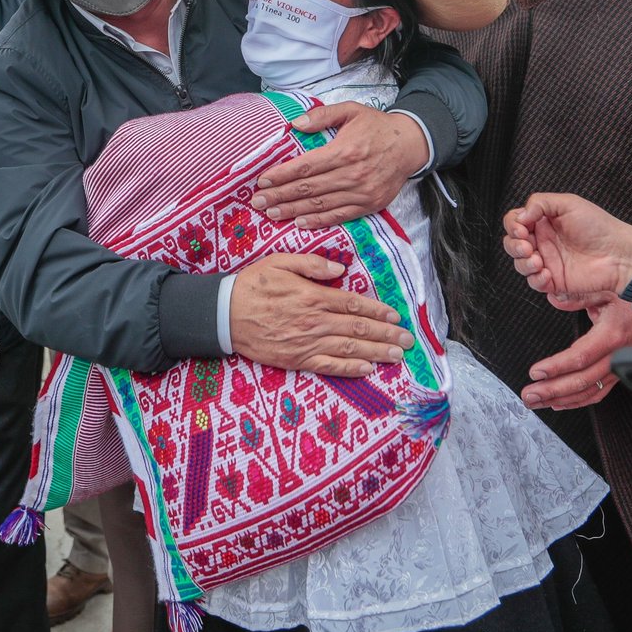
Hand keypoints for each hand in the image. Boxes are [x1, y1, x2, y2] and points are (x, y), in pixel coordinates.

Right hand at [229, 252, 413, 377]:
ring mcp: (307, 343)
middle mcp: (314, 322)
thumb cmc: (252, 285)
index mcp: (313, 296)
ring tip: (397, 356)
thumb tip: (339, 269)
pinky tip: (368, 370)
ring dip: (377, 353)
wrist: (224, 314)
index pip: (354, 304)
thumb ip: (311, 263)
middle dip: (386, 335)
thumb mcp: (279, 262)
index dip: (378, 311)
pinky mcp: (297, 360)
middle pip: (358, 329)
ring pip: (349, 349)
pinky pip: (329, 366)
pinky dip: (350, 369)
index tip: (396, 315)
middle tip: (408, 340)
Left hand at [251, 105, 426, 227]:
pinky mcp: (369, 204)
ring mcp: (362, 192)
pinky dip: (319, 221)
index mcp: (345, 150)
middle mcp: (352, 174)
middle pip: (309, 189)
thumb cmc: (376, 126)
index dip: (282, 175)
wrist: (410, 145)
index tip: (262, 181)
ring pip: (321, 205)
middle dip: (280, 196)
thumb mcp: (351, 110)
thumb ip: (323, 116)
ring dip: (294, 211)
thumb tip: (296, 124)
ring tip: (272, 214)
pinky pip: (340, 216)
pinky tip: (300, 223)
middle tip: (257, 202)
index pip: (306, 167)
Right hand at [503, 192, 631, 299]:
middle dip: (514, 246)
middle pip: (511, 244)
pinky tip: (547, 274)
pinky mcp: (554, 281)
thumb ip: (539, 203)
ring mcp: (548, 261)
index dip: (513, 225)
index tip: (522, 229)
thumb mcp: (568, 203)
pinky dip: (536, 279)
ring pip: (519, 264)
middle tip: (527, 246)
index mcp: (543, 222)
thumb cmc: (599, 227)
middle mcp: (542, 241)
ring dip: (523, 263)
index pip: (514, 222)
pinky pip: (534, 283)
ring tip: (538, 261)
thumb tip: (520, 216)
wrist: (619, 255)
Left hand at [521, 293, 631, 409]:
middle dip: (552, 391)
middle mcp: (617, 357)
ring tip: (537, 402)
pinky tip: (560, 403)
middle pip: (582, 381)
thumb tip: (555, 298)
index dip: (557, 367)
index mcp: (612, 336)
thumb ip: (579, 295)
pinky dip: (578, 401)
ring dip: (561, 400)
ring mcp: (620, 369)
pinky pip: (599, 392)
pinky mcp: (620, 373)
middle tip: (529, 396)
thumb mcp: (607, 290)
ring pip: (589, 392)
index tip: (536, 373)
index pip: (580, 357)